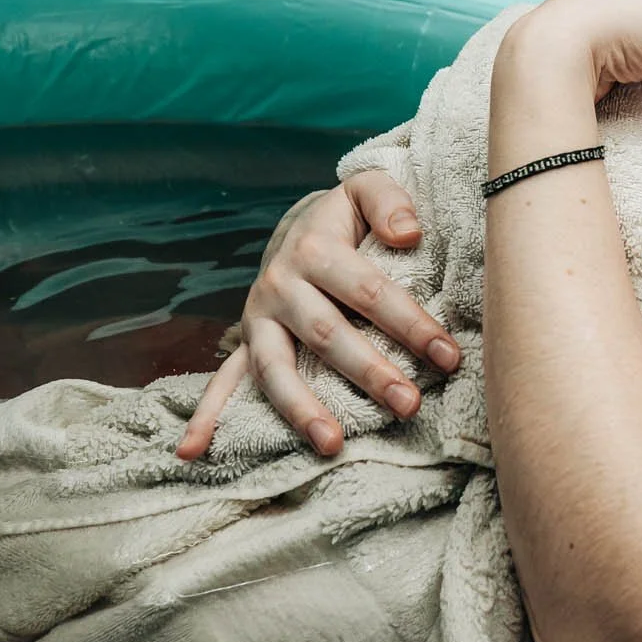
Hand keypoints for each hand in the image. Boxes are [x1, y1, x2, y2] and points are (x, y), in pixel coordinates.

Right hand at [175, 170, 457, 459]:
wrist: (305, 226)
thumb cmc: (350, 217)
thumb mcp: (369, 190)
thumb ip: (390, 201)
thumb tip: (408, 233)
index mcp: (314, 248)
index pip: (369, 291)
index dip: (411, 323)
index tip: (449, 356)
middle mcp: (280, 285)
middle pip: (327, 335)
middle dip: (370, 373)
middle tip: (410, 404)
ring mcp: (259, 319)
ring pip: (276, 368)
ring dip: (301, 409)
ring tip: (333, 443)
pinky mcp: (248, 343)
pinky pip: (224, 381)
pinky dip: (208, 416)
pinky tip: (192, 451)